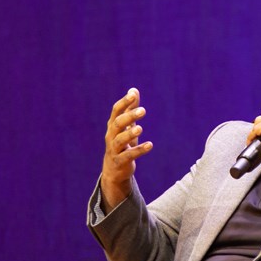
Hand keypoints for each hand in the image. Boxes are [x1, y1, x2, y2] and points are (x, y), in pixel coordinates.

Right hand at [101, 88, 152, 211]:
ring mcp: (114, 150)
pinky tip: (150, 145)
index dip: (124, 102)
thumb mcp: (126, 126)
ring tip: (140, 128)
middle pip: (117, 124)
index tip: (133, 94)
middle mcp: (111, 136)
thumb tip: (134, 90)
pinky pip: (128, 155)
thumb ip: (130, 109)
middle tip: (143, 111)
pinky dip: (139, 150)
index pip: (116, 111)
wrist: (114, 170)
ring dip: (130, 134)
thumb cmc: (121, 144)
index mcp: (112, 126)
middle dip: (129, 117)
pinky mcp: (120, 162)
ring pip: (120, 140)